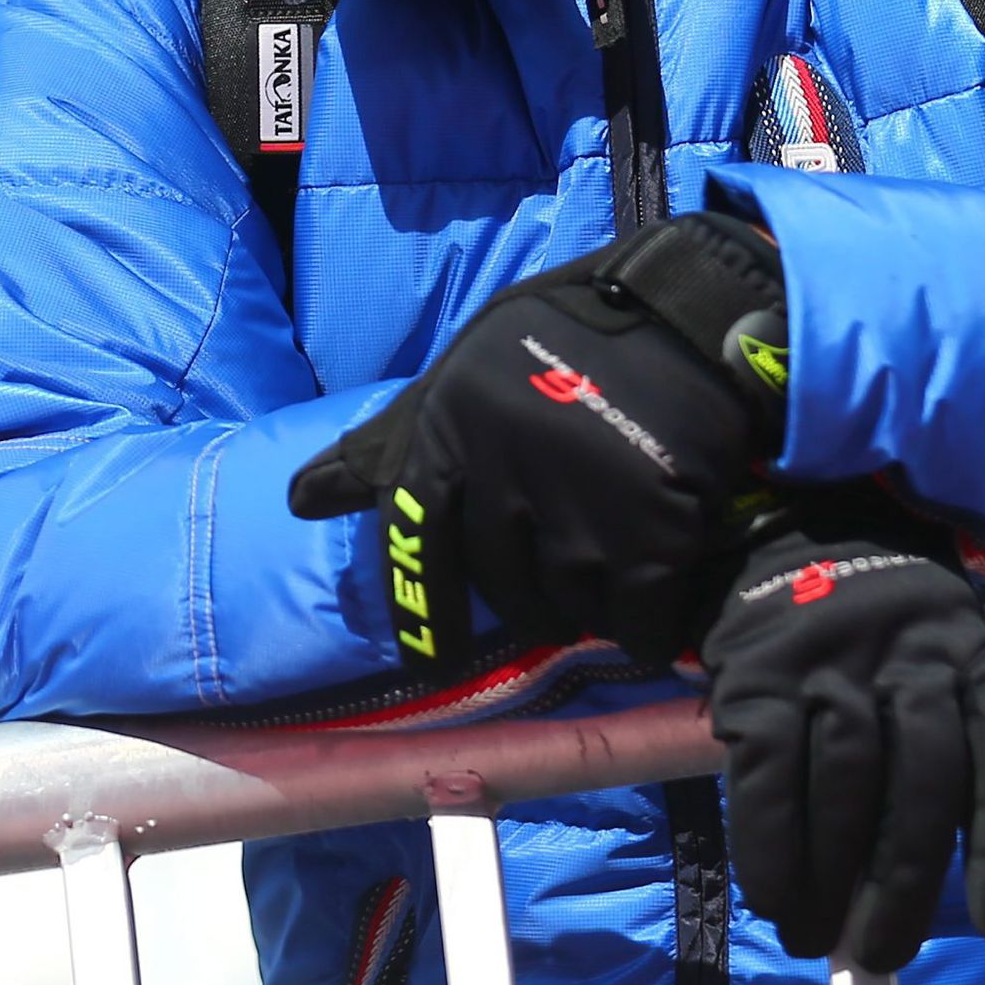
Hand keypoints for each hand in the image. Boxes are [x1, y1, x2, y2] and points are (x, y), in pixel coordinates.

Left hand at [287, 212, 785, 668]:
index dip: (424, 616)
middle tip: (563, 566)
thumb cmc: (560, 342)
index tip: (434, 665)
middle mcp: (501, 484)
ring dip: (588, 604)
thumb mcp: (458, 377)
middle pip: (504, 592)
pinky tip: (656, 596)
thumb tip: (299, 500)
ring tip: (613, 562)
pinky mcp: (652, 539)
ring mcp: (578, 517)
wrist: (684, 319)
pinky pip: (637, 622)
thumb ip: (387, 447)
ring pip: (569, 611)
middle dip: (530, 594)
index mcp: (445, 439)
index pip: (418, 549)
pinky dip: (645, 624)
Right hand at [697, 515, 984, 971]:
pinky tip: (772, 895)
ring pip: (844, 781)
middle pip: (919, 783)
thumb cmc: (890, 639)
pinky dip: (770, 843)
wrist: (796, 535)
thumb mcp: (958, 668)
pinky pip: (769, 771)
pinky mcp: (761, 673)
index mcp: (973, 665)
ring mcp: (832, 664)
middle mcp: (911, 663)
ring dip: (830, 875)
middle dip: (903, 883)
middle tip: (883, 955)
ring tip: (818, 937)